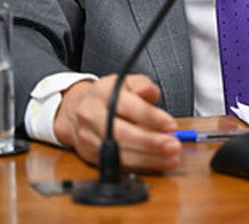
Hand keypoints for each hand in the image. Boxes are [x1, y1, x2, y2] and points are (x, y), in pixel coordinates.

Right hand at [53, 74, 180, 170]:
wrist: (75, 111)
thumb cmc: (107, 96)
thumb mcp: (125, 82)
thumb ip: (142, 85)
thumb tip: (150, 92)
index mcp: (102, 94)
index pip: (126, 106)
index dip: (150, 117)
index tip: (171, 125)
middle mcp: (91, 116)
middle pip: (121, 133)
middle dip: (150, 142)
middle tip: (173, 146)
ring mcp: (89, 138)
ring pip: (119, 154)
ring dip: (148, 159)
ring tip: (170, 158)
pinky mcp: (90, 156)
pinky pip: (117, 164)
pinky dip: (139, 166)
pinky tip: (157, 163)